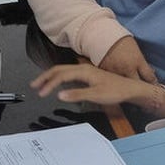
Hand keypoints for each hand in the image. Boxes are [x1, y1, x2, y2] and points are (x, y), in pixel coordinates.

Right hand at [31, 63, 146, 105]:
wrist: (130, 89)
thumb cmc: (115, 91)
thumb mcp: (96, 95)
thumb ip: (77, 95)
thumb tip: (59, 95)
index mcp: (83, 71)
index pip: (60, 76)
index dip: (48, 84)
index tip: (40, 93)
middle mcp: (82, 68)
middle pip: (59, 70)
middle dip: (45, 77)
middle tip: (33, 85)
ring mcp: (85, 71)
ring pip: (63, 71)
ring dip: (51, 77)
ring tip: (41, 84)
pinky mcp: (88, 75)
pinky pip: (69, 74)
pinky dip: (59, 78)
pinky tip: (57, 84)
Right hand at [99, 36, 157, 82]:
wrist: (102, 34)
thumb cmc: (120, 39)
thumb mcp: (135, 48)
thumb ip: (141, 61)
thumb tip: (150, 71)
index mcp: (138, 61)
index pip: (149, 77)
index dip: (152, 82)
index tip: (152, 84)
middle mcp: (128, 68)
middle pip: (137, 85)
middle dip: (140, 87)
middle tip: (141, 88)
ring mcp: (116, 72)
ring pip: (125, 86)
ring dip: (127, 86)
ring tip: (128, 87)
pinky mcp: (105, 73)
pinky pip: (113, 82)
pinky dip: (115, 83)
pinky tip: (116, 83)